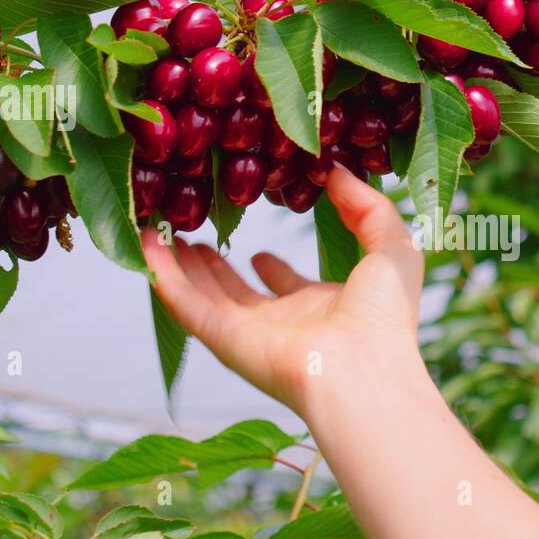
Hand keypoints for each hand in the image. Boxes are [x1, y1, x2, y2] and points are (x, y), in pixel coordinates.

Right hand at [141, 164, 423, 414]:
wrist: (363, 367)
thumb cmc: (385, 316)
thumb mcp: (391, 245)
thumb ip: (367, 206)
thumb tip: (338, 172)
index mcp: (324, 308)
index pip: (290, 289)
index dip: (274, 270)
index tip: (259, 251)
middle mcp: (284, 323)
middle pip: (239, 294)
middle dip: (216, 268)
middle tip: (194, 238)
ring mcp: (251, 333)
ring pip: (205, 297)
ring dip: (182, 268)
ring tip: (160, 236)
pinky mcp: (224, 339)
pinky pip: (185, 304)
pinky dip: (162, 275)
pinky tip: (146, 247)